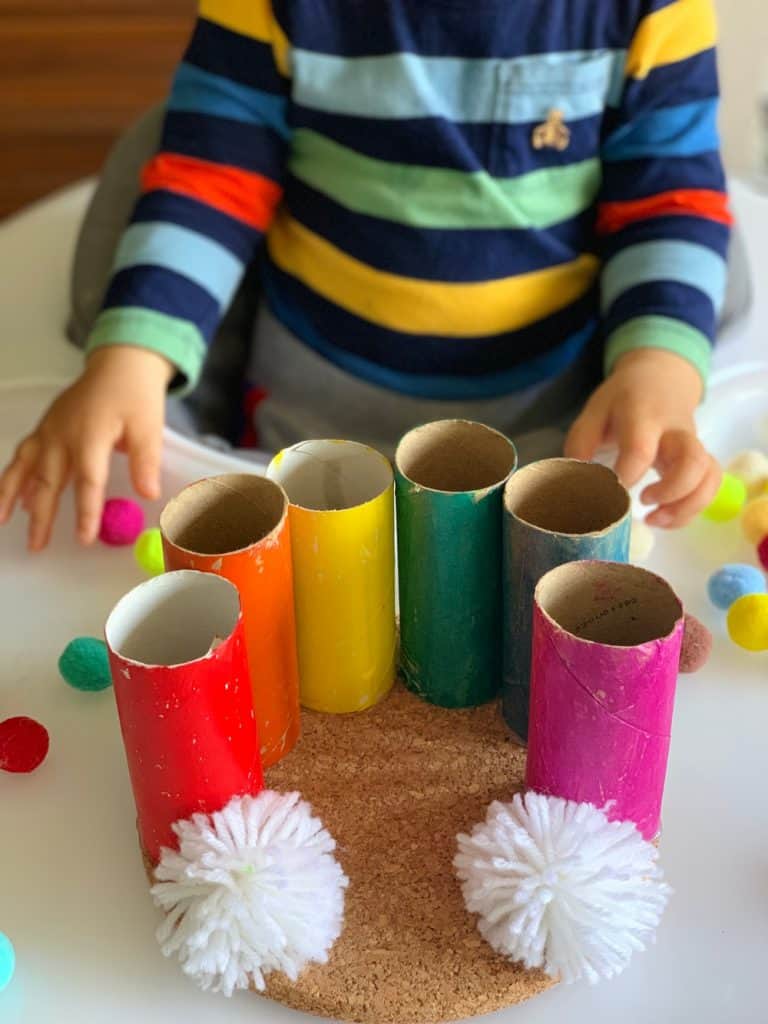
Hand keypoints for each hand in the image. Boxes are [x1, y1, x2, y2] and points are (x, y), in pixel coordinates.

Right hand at [0, 346, 172, 550]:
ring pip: (24, 467)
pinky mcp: (45, 429)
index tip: (84, 538)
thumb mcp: (149, 427)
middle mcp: (62, 434)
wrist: (120, 364)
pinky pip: (24, 456)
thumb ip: (146, 461)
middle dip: (42, 516)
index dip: (85, 512)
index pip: (87, 482)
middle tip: (37, 546)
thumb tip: (148, 494)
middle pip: (49, 481)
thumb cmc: (135, 396)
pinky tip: (14, 500)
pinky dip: (15, 478)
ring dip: (11, 496)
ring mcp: (49, 430)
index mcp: (90, 435)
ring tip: (2, 521)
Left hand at [564, 348, 720, 527]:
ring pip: (708, 477)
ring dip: (686, 506)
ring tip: (655, 519)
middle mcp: (675, 431)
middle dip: (670, 491)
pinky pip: (710, 485)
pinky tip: (665, 517)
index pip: (640, 448)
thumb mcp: (594, 412)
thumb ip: (581, 443)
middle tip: (642, 501)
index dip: (626, 475)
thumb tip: (575, 482)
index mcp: (643, 415)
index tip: (609, 492)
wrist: (660, 380)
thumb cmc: (622, 401)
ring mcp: (693, 445)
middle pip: (692, 461)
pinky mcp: (701, 459)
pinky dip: (692, 508)